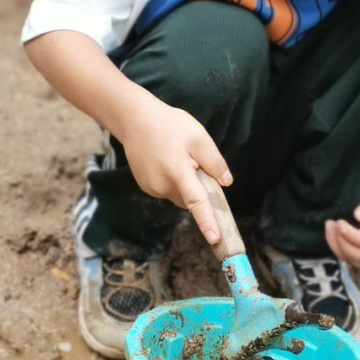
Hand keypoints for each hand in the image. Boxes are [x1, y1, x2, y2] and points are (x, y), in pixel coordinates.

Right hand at [118, 96, 231, 246]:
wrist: (134, 119)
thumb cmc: (168, 125)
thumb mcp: (198, 137)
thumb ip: (214, 162)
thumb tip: (226, 182)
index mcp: (178, 173)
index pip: (197, 203)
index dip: (207, 222)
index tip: (215, 239)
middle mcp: (163, 186)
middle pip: (190, 198)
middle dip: (198, 188)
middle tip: (195, 162)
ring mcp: (152, 188)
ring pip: (178, 194)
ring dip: (184, 183)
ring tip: (176, 156)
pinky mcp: (145, 186)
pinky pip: (167, 189)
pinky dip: (172, 180)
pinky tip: (166, 159)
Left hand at [324, 155, 359, 263]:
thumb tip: (358, 215)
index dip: (351, 235)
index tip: (339, 222)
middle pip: (356, 254)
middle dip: (340, 242)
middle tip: (331, 223)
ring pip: (348, 255)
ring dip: (335, 243)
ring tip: (328, 224)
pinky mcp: (357, 241)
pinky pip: (343, 249)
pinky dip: (334, 242)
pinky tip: (330, 227)